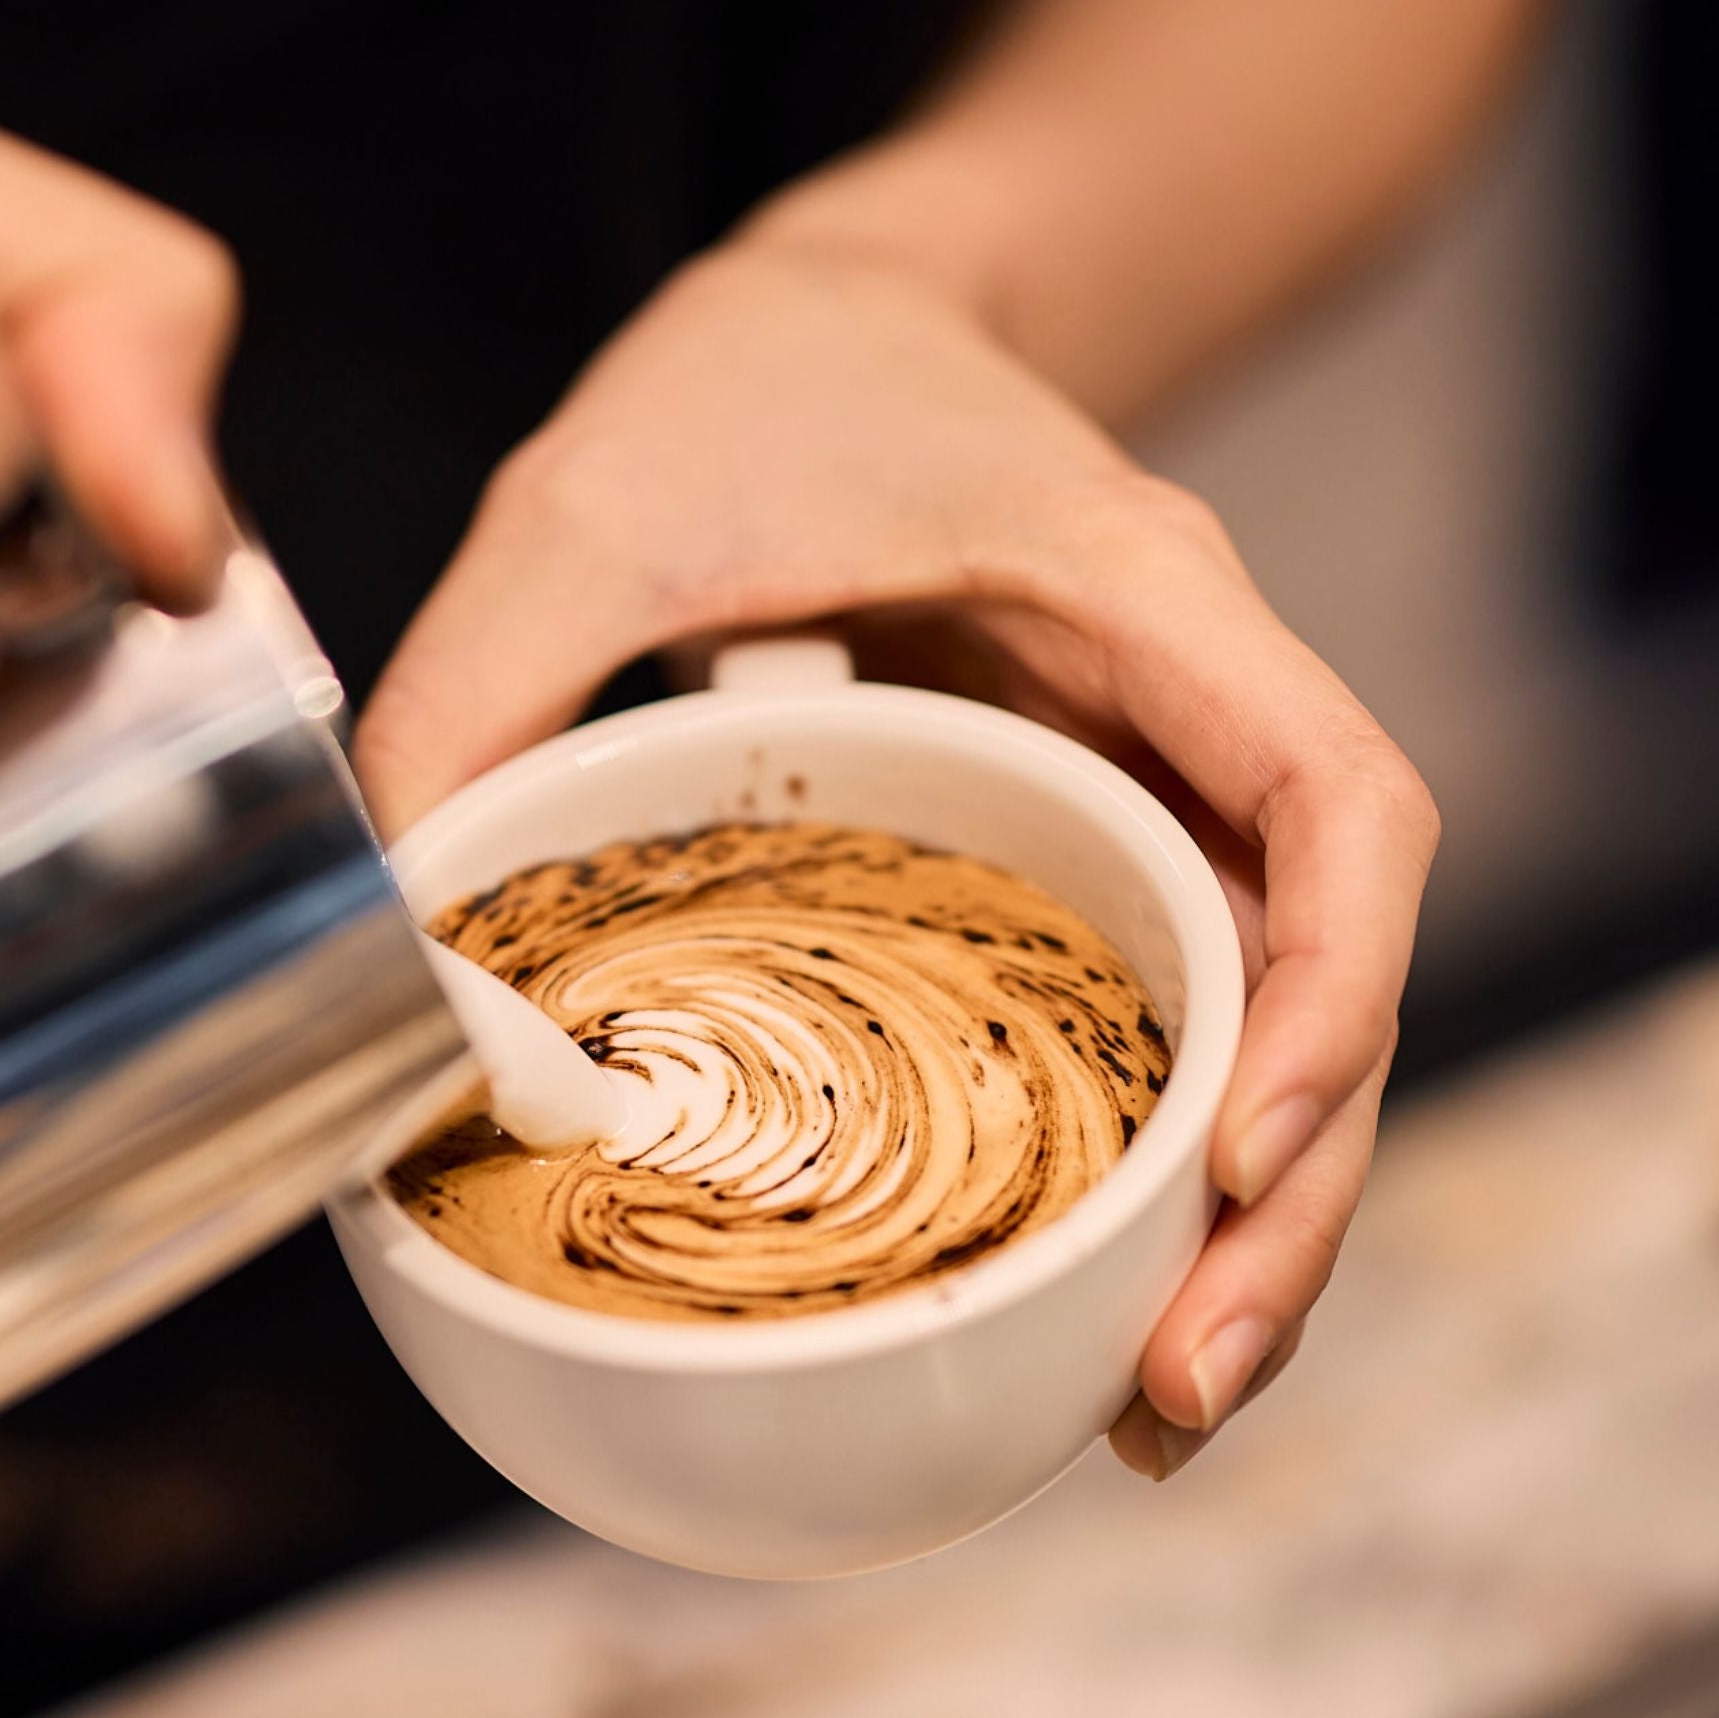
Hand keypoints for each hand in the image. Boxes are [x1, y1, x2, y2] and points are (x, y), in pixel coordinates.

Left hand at [352, 239, 1435, 1477]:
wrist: (852, 298)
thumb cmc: (760, 371)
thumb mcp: (585, 504)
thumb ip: (478, 695)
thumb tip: (375, 959)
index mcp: (1151, 598)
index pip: (1343, 799)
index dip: (1328, 992)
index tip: (1243, 1156)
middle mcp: (1204, 713)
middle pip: (1334, 975)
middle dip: (1294, 1200)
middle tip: (1179, 1395)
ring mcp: (1170, 794)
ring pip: (1274, 1033)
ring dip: (1241, 1229)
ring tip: (1147, 1419)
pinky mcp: (1107, 856)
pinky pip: (1172, 1028)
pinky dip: (1150, 1178)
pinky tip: (1082, 1315)